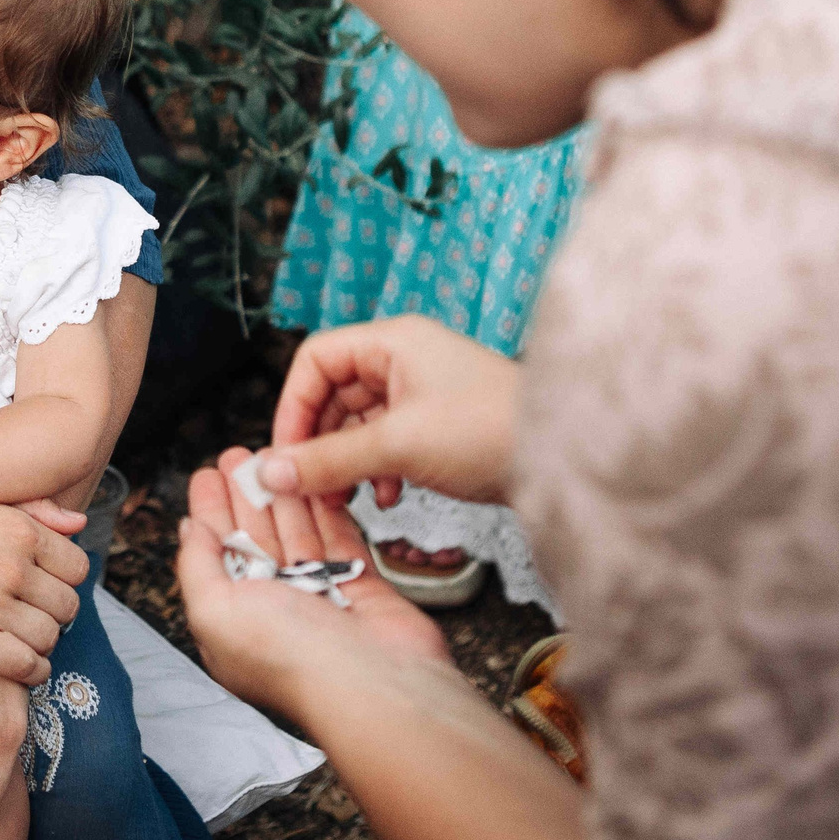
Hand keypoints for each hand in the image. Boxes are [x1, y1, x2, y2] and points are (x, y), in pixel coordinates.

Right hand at [0, 498, 87, 684]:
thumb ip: (33, 512)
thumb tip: (80, 523)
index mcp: (19, 528)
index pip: (77, 568)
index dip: (63, 585)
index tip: (43, 595)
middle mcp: (12, 563)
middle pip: (67, 606)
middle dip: (52, 617)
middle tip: (30, 624)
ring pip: (49, 638)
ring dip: (40, 646)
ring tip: (19, 645)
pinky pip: (27, 665)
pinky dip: (30, 671)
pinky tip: (15, 668)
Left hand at [174, 448, 450, 723]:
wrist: (371, 681)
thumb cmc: (290, 656)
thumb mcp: (214, 611)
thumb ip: (196, 567)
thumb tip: (189, 531)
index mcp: (233, 622)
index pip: (215, 556)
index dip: (211, 513)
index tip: (208, 477)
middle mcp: (275, 612)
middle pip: (255, 540)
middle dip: (244, 496)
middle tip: (238, 456)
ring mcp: (319, 599)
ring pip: (297, 535)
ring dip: (283, 496)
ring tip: (273, 457)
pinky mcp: (360, 589)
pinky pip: (340, 540)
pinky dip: (326, 511)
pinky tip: (314, 482)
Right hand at [261, 315, 519, 508]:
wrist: (567, 459)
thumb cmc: (492, 432)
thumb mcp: (398, 446)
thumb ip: (329, 460)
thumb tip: (272, 473)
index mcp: (393, 342)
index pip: (316, 361)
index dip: (293, 407)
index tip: (285, 455)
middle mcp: (405, 359)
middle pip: (334, 395)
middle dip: (319, 443)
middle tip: (309, 485)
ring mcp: (424, 392)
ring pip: (360, 424)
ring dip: (347, 462)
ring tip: (347, 497)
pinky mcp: (439, 425)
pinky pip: (388, 442)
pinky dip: (377, 469)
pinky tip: (386, 496)